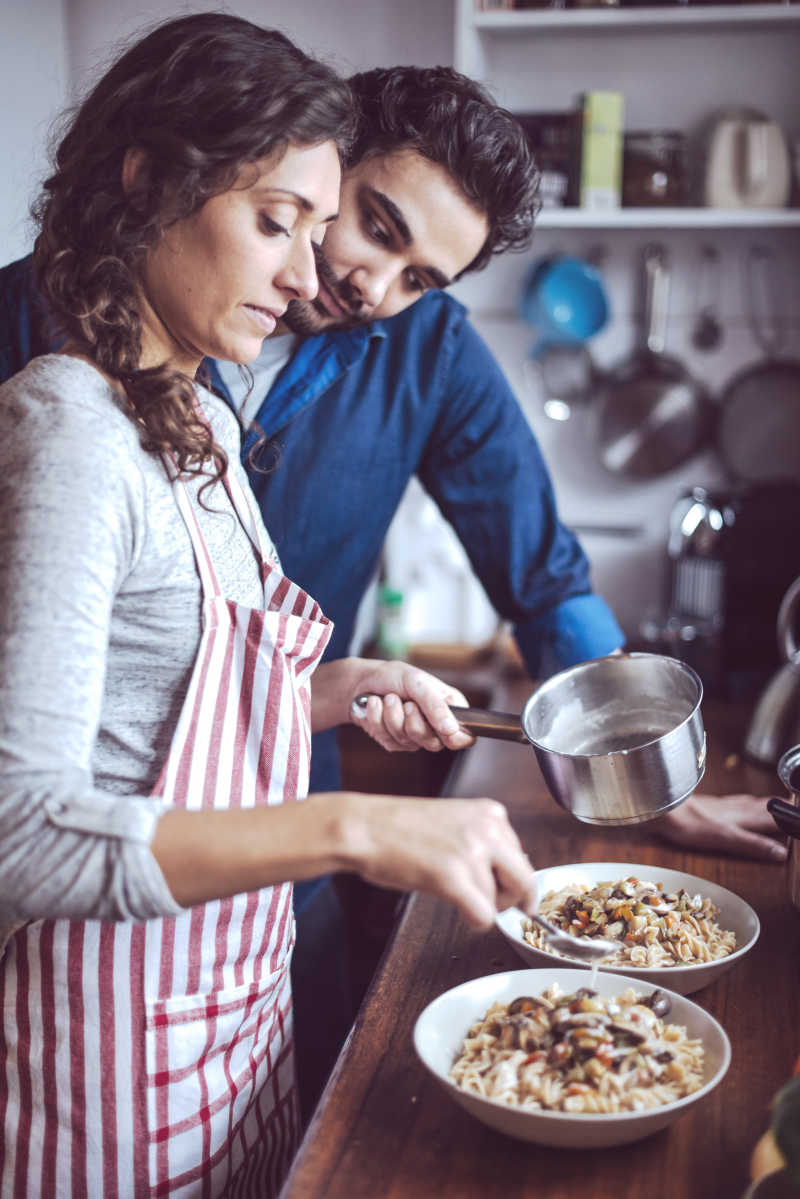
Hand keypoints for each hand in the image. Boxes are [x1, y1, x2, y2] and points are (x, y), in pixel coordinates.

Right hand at [326, 791, 536, 928]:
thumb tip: (511, 873)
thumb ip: (485, 840)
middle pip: (524, 881)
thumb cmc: (401, 827)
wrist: (365, 827)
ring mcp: (471, 853)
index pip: (522, 856)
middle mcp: (487, 829)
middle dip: (513, 900)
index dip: (512, 879)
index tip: (506, 890)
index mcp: (491, 812)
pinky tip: (460, 912)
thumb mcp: (455, 821)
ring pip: (498, 902)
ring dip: (480, 906)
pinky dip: (475, 921)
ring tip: (451, 892)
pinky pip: (483, 916)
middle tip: (497, 906)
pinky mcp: (453, 878)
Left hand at [349, 660, 474, 752]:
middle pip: (434, 743)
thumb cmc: (394, 677)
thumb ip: (435, 705)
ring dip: (393, 715)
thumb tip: (451, 729)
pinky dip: (378, 718)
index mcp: (449, 709)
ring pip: (408, 740)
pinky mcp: (394, 742)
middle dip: (415, 722)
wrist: (362, 681)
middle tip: (407, 703)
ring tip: (389, 698)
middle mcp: (434, 726)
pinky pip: (388, 739)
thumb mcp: (417, 682)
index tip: (443, 729)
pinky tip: (376, 705)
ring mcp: (414, 737)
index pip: (465, 737)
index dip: (456, 738)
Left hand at [654, 792, 787, 861]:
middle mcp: (733, 809)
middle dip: (778, 807)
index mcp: (741, 817)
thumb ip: (752, 844)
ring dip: (762, 803)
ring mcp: (719, 805)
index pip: (771, 816)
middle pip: (761, 807)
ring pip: (747, 803)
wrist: (663, 807)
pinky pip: (732, 802)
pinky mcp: (706, 805)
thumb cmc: (690, 824)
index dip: (786, 816)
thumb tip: (781, 853)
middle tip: (792, 803)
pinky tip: (736, 802)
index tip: (798, 812)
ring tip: (773, 801)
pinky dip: (742, 802)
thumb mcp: (726, 838)